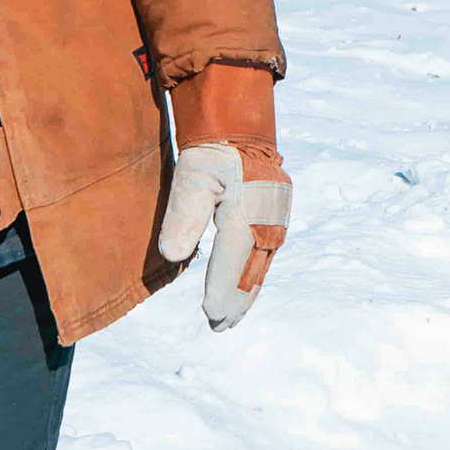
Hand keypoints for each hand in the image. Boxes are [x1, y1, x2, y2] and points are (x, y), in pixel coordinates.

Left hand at [156, 62, 289, 330]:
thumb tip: (174, 257)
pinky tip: (243, 287)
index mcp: (249, 209)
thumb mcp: (190, 176)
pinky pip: (264, 254)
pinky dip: (253, 275)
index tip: (209, 314)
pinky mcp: (275, 215)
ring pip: (261, 266)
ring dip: (246, 293)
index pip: (232, 259)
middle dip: (236, 301)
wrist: (239, 123)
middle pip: (252, 270)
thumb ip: (182, 215)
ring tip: (230, 317)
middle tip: (218, 326)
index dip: (221, 289)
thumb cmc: (210, 149)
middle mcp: (269, 218)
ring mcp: (276, 217)